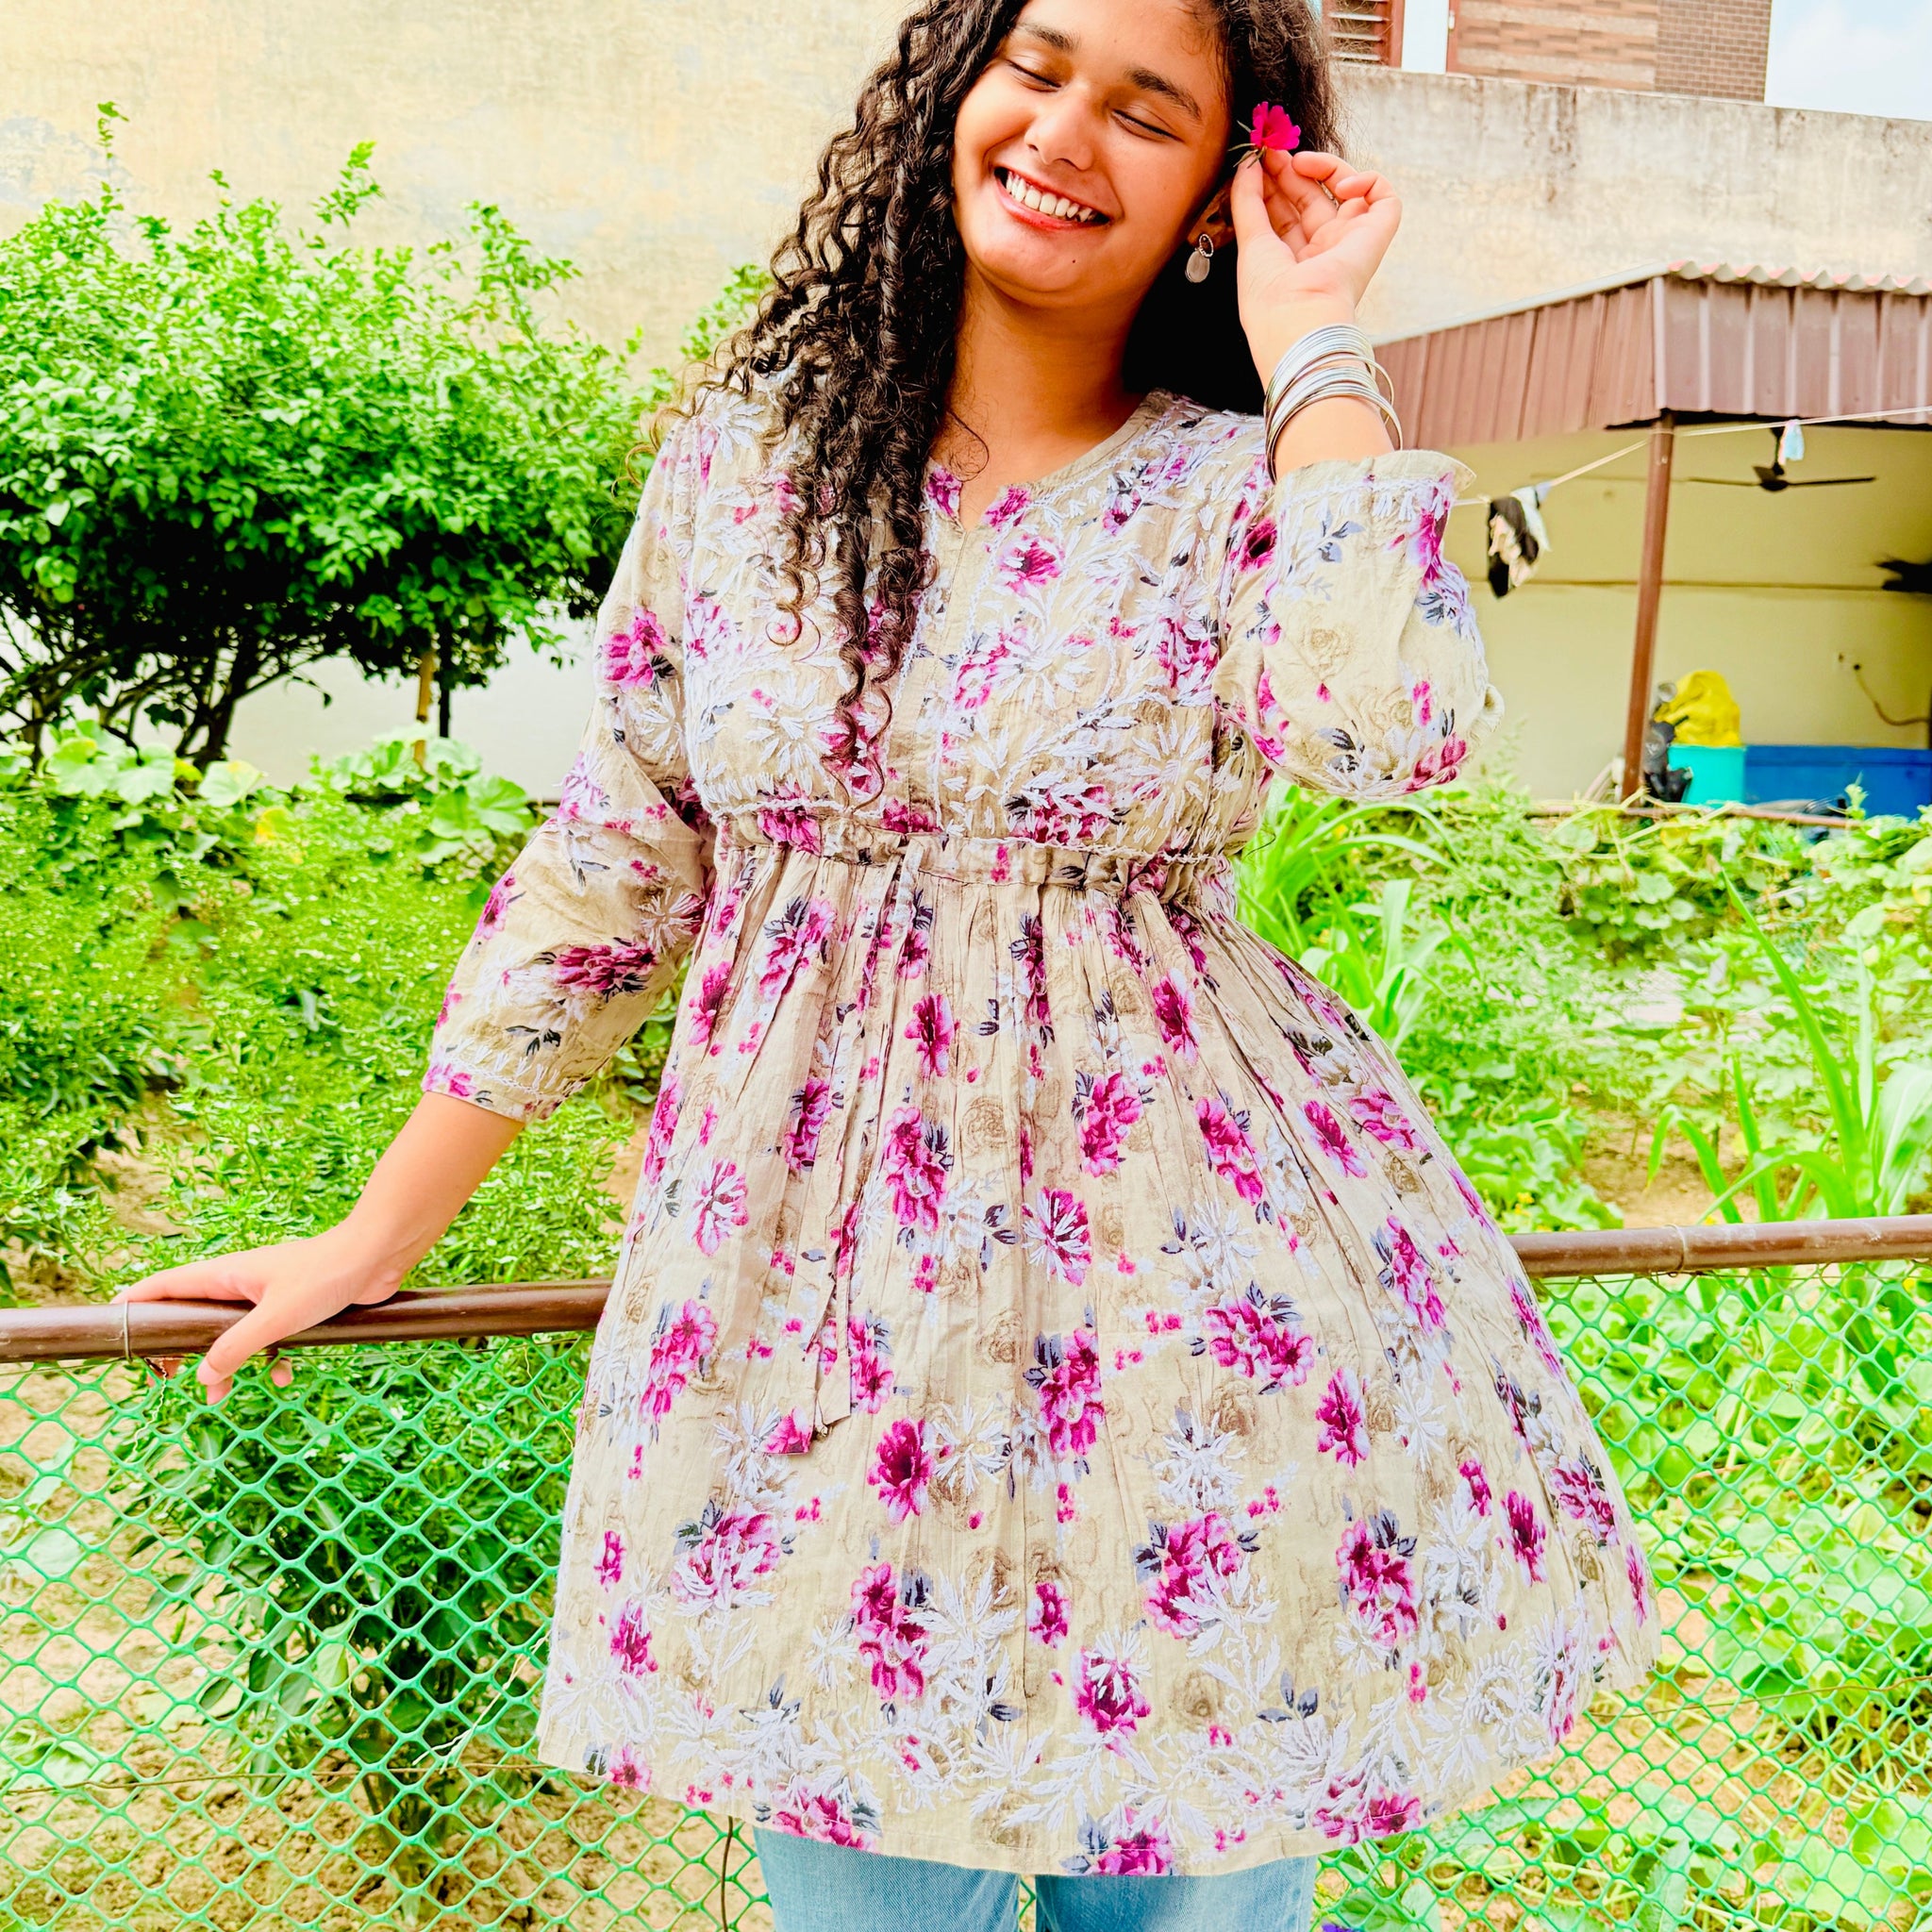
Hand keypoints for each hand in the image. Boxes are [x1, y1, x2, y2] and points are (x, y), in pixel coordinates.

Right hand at [112, 1223, 405, 1403]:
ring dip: (224, 1363)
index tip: (117, 1332)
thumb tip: (202, 1377)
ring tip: (217, 1396)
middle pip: (191, 1314)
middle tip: (165, 1378)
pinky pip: (270, 1337)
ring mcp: (267, 1294)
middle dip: (177, 1348)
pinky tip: (285, 1378)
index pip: (164, 1286)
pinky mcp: (295, 1306)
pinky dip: (271, 1358)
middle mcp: (240, 1282)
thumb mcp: (276, 1318)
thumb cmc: (327, 1275)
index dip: (135, 1306)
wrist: (379, 1255)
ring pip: (231, 1332)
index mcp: (225, 1275)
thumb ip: (235, 1348)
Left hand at [1230, 148, 1402, 381]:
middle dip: (1290, 171)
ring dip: (1322, 167)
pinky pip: (1383, 197)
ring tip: (1298, 161)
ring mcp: (1349, 243)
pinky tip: (1342, 186)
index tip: (1257, 160)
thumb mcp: (1249, 242)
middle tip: (1272, 151)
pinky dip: (1366, 180)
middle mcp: (1323, 252)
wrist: (1299, 317)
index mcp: (1293, 262)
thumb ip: (1246, 200)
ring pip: (1344, 190)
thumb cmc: (1270, 295)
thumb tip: (1248, 164)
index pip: (1285, 212)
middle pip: (1310, 198)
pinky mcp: (1376, 236)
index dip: (1273, 183)